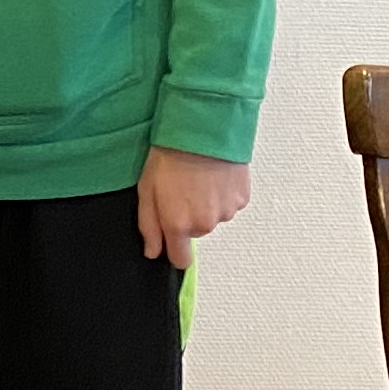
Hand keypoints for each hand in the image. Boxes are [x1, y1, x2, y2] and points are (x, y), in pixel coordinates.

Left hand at [135, 146, 251, 268]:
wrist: (203, 129)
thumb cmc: (170, 155)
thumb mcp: (146, 190)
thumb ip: (149, 226)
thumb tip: (153, 251)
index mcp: (178, 225)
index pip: (180, 260)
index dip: (175, 250)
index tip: (171, 237)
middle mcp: (205, 224)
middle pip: (196, 233)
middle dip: (188, 218)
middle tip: (181, 190)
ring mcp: (226, 212)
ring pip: (214, 217)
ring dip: (206, 205)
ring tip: (198, 179)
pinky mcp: (241, 198)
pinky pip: (229, 204)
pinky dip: (222, 194)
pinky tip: (214, 176)